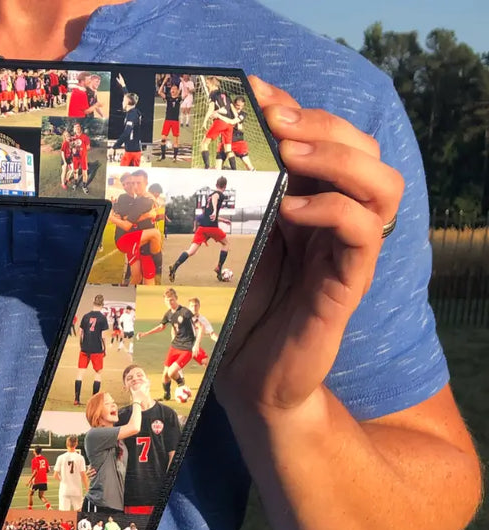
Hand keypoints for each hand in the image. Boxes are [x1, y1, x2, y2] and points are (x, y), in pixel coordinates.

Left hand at [216, 76, 402, 414]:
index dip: (297, 108)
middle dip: (320, 122)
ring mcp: (345, 251)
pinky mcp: (348, 284)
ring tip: (290, 153)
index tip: (254, 92)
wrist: (245, 381)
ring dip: (338, 156)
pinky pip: (365, 231)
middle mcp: (334, 222)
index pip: (324, 138)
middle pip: (361, 147)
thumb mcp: (226, 247)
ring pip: (381, 182)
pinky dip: (332, 208)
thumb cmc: (233, 313)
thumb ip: (231, 204)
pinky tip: (291, 209)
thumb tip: (202, 153)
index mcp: (307, 205)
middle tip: (275, 119)